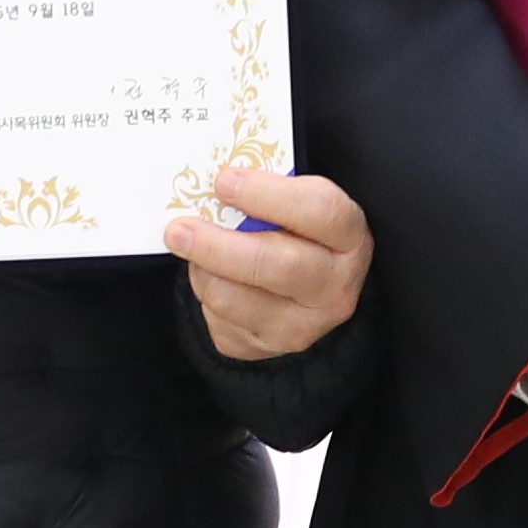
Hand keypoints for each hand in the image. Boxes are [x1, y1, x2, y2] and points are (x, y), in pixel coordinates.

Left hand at [169, 165, 374, 357]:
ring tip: (196, 249)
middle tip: (179, 229)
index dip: (268, 194)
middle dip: (219, 246)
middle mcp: (334, 287)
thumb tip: (213, 182)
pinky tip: (215, 277)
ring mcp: (303, 325)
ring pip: (235, 299)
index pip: (319, 211)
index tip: (224, 180)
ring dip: (203, 270)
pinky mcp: (265, 347)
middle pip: (276, 266)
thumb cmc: (295, 232)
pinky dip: (206, 293)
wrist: (304, 291)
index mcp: (349, 236)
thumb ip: (266, 191)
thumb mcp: (297, 203)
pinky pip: (219, 321)